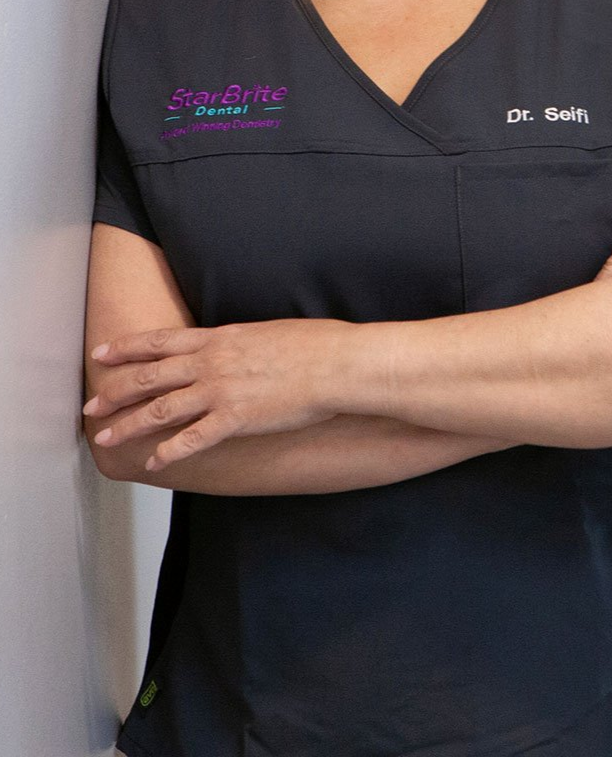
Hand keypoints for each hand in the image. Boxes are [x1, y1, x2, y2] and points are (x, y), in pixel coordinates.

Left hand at [84, 320, 341, 470]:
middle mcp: (211, 364)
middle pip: (149, 378)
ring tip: (106, 438)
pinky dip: (169, 452)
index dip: (126, 348)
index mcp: (220, 338)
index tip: (102, 354)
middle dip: (114, 393)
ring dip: (128, 426)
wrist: (338, 364)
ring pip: (159, 410)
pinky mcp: (235, 419)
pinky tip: (154, 462)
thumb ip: (243, 341)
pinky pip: (192, 440)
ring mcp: (220, 392)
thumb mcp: (270, 331)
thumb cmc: (318, 344)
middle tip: (91, 407)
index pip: (160, 342)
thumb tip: (236, 346)